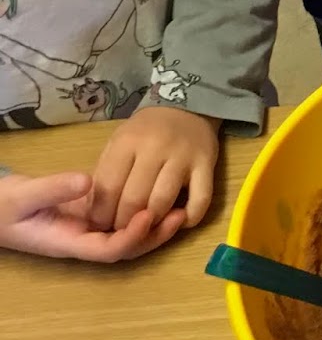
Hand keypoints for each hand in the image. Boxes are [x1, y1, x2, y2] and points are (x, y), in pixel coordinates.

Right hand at [0, 171, 184, 261]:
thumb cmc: (2, 206)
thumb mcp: (23, 196)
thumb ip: (53, 189)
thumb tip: (87, 181)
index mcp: (68, 243)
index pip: (107, 250)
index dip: (130, 237)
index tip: (148, 216)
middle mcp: (83, 239)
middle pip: (126, 247)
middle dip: (153, 236)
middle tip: (179, 215)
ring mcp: (88, 227)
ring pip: (126, 233)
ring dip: (153, 224)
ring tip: (180, 207)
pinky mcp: (90, 213)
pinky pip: (120, 216)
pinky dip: (140, 209)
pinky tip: (160, 192)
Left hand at [90, 107, 219, 231]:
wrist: (186, 107)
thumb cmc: (147, 131)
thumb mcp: (120, 142)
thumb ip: (108, 172)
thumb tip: (96, 211)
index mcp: (127, 142)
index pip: (108, 186)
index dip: (101, 212)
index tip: (100, 224)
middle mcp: (155, 148)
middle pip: (134, 199)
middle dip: (123, 224)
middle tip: (121, 232)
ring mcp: (183, 157)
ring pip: (163, 202)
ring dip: (151, 224)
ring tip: (145, 229)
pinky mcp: (207, 164)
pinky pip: (200, 200)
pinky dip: (189, 218)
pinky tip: (179, 221)